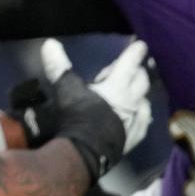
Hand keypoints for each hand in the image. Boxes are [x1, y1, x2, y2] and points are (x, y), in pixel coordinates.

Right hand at [12, 40, 152, 179]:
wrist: (86, 152)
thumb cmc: (77, 117)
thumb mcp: (66, 89)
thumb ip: (60, 66)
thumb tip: (49, 43)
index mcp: (117, 86)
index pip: (130, 64)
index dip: (135, 53)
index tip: (142, 46)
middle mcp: (131, 102)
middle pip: (141, 82)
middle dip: (138, 72)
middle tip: (132, 70)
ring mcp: (135, 121)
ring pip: (145, 102)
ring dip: (141, 94)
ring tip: (136, 92)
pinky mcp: (134, 138)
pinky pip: (145, 122)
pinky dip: (144, 115)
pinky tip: (143, 115)